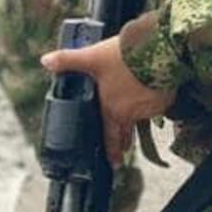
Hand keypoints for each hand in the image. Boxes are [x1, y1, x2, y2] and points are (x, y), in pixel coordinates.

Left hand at [42, 36, 172, 166]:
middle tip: (124, 147)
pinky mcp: (166, 99)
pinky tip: (152, 92)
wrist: (158, 48)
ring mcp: (151, 108)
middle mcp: (132, 114)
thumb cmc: (124, 56)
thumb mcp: (92, 57)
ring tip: (136, 111)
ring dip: (140, 116)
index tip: (114, 163)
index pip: (111, 138)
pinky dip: (155, 102)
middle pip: (128, 133)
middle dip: (125, 141)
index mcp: (113, 109)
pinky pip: (159, 106)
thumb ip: (68, 60)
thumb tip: (46, 61)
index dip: (112, 152)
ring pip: (144, 118)